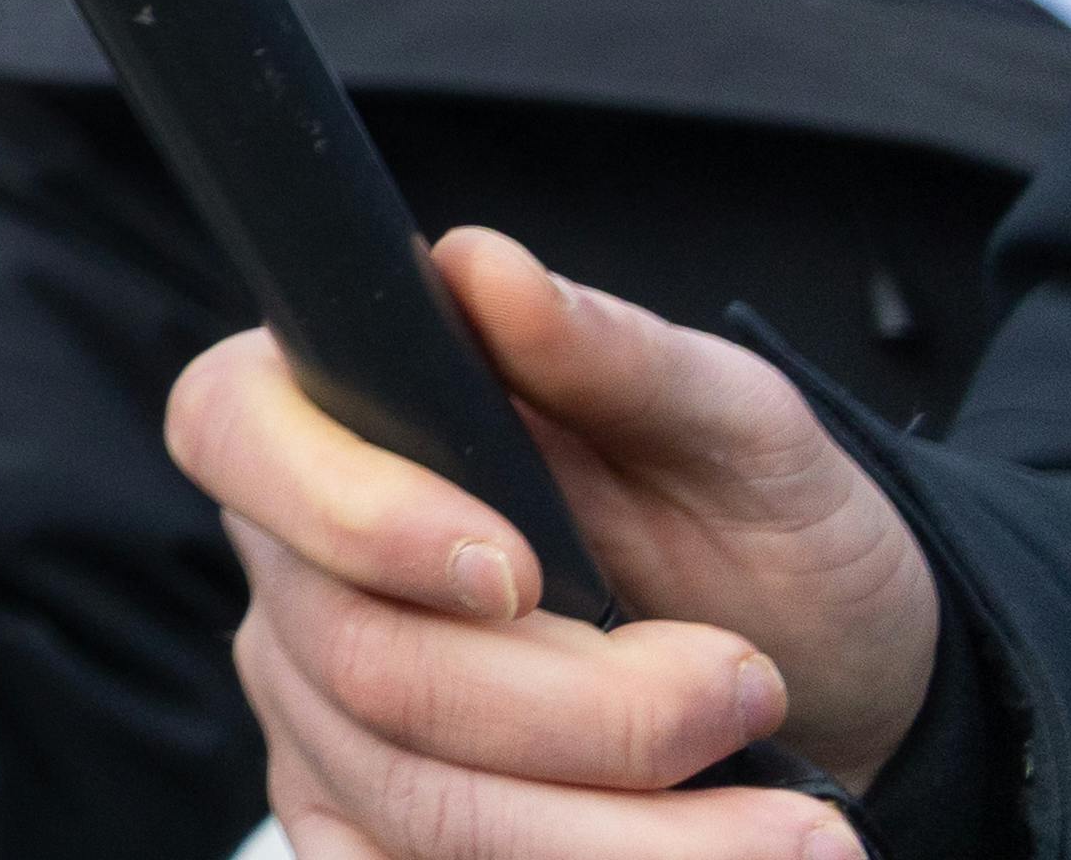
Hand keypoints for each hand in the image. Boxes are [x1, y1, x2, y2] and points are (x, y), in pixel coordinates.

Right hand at [170, 228, 932, 849]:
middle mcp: (296, 572)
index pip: (234, 435)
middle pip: (366, 667)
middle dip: (588, 709)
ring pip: (420, 809)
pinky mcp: (367, 835)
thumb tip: (484, 269)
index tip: (517, 567)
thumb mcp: (738, 426)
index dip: (349, 511)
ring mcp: (319, 720)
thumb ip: (613, 350)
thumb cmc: (766, 533)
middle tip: (748, 688)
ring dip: (633, 842)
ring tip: (803, 831)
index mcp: (341, 419)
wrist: (836, 693)